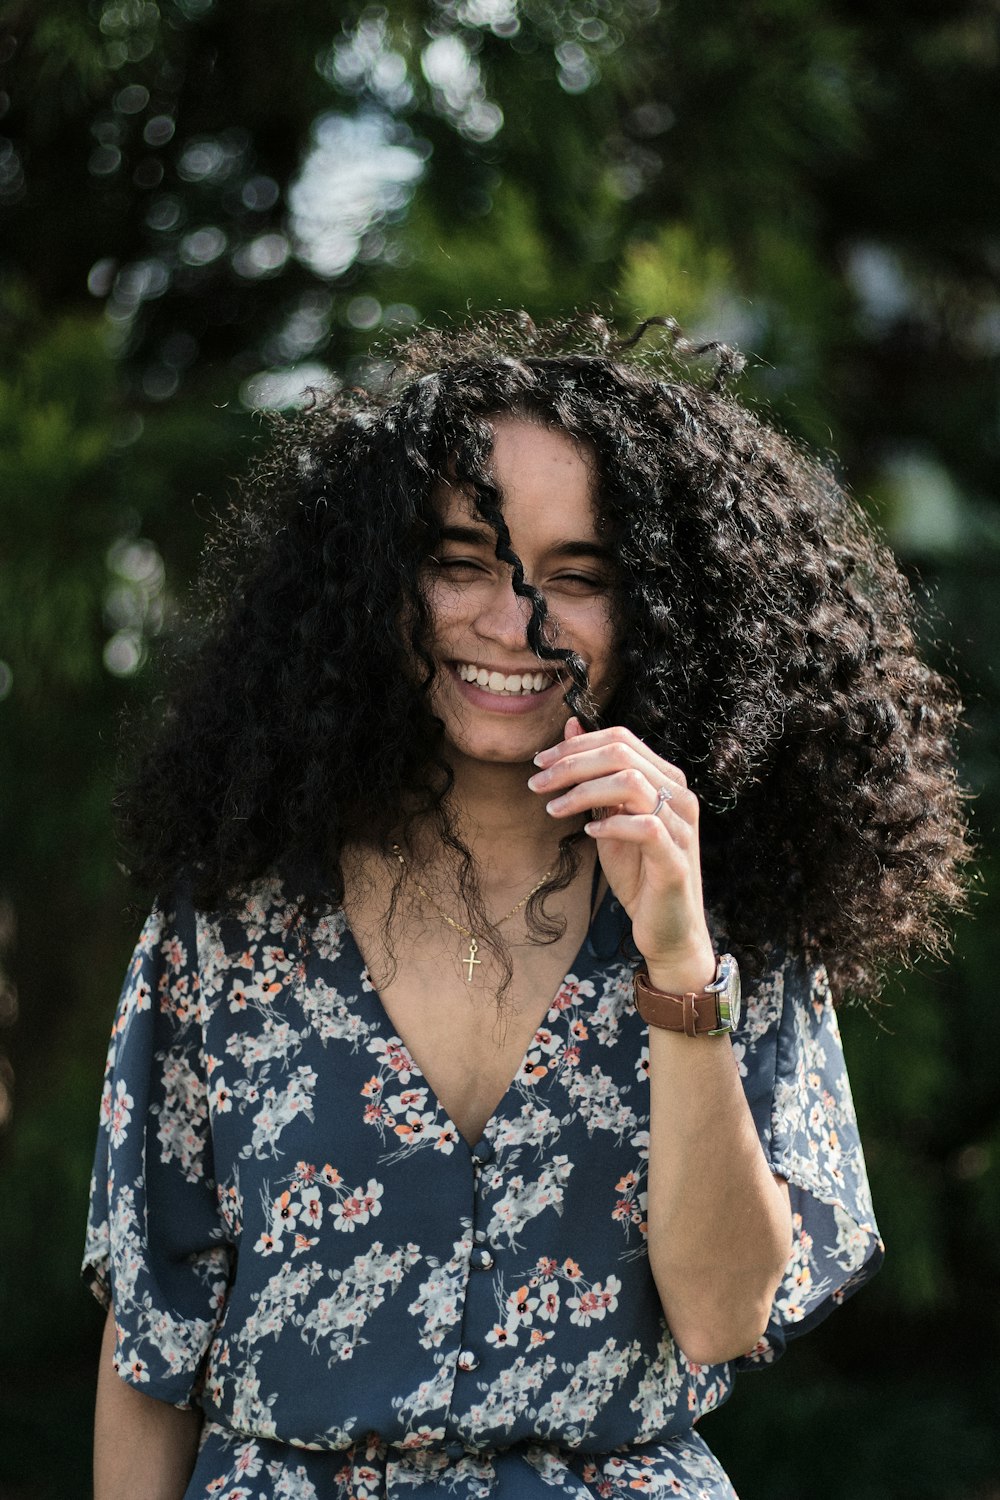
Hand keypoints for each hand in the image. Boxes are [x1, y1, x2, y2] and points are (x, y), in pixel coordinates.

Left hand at [528, 718, 715, 988]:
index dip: (576, 744)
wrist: (667, 929)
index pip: (621, 739)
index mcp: (665, 779)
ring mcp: (681, 826)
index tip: (539, 761)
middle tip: (537, 782)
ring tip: (554, 809)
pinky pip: (646, 828)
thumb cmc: (639, 873)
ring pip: (631, 783)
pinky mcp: (676, 859)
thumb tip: (571, 725)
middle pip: (622, 754)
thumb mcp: (609, 817)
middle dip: (571, 764)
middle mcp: (680, 796)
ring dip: (583, 791)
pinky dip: (611, 825)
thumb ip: (595, 775)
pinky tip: (588, 833)